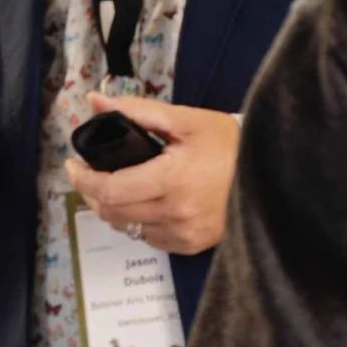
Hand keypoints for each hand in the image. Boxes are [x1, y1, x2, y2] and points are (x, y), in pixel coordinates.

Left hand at [65, 92, 238, 253]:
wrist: (274, 173)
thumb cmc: (230, 144)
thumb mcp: (186, 120)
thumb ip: (137, 111)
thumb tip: (94, 100)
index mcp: (173, 181)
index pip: (109, 191)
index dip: (82, 179)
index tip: (72, 165)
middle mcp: (177, 214)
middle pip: (112, 213)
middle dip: (92, 193)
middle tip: (89, 173)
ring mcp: (186, 234)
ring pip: (128, 227)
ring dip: (114, 209)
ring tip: (115, 186)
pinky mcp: (194, 245)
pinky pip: (150, 238)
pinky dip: (138, 221)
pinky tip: (144, 202)